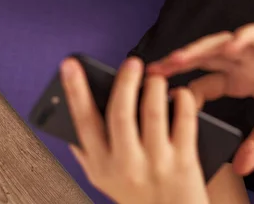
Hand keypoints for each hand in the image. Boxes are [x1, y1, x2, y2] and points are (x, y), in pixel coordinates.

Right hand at [60, 56, 209, 203]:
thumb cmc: (139, 197)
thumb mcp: (105, 181)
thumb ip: (88, 151)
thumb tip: (69, 113)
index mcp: (102, 167)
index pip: (83, 122)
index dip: (75, 91)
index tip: (69, 64)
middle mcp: (126, 166)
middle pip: (120, 112)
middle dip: (125, 81)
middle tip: (132, 62)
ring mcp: (156, 164)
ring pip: (153, 111)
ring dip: (154, 86)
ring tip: (155, 77)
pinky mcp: (184, 162)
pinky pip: (185, 119)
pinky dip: (183, 100)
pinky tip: (180, 92)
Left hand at [148, 22, 253, 175]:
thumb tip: (241, 169)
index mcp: (238, 79)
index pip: (202, 84)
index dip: (180, 92)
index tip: (156, 102)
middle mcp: (241, 62)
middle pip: (202, 60)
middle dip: (177, 64)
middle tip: (149, 74)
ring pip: (221, 44)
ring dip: (199, 49)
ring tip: (178, 58)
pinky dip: (244, 37)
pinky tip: (230, 44)